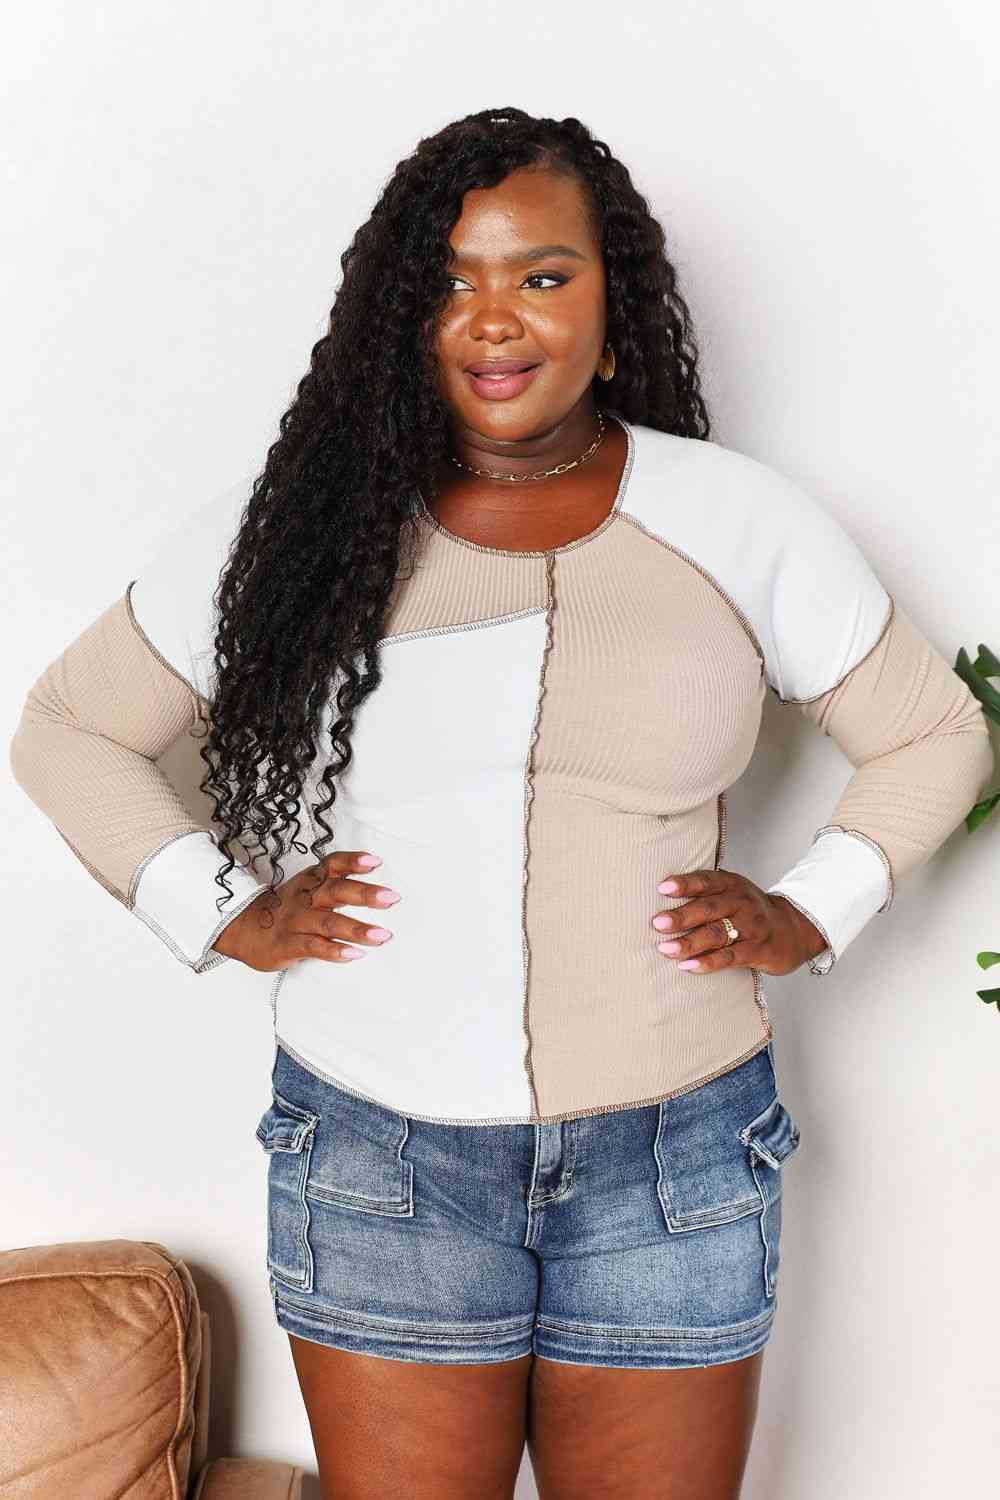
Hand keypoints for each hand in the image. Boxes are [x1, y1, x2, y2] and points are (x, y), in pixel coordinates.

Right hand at [211, 849, 400, 971]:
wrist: (244, 929)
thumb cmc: (287, 908)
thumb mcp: (307, 888)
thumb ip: (336, 883)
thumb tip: (376, 883)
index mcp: (311, 881)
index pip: (332, 865)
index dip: (352, 862)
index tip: (374, 862)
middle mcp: (305, 898)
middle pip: (335, 891)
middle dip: (365, 894)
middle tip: (391, 898)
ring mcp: (297, 922)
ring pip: (328, 923)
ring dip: (357, 929)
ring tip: (382, 936)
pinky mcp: (289, 945)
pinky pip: (314, 947)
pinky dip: (335, 951)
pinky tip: (354, 954)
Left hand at [651, 868, 827, 975]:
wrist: (795, 929)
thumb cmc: (751, 911)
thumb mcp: (734, 892)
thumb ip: (706, 893)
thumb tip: (661, 898)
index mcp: (732, 885)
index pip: (707, 881)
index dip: (685, 883)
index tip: (662, 887)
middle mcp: (742, 903)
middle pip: (708, 909)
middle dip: (682, 916)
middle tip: (658, 923)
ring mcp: (751, 927)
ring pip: (717, 934)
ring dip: (689, 942)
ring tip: (666, 949)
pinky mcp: (757, 950)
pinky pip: (729, 957)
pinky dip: (708, 962)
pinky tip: (688, 966)